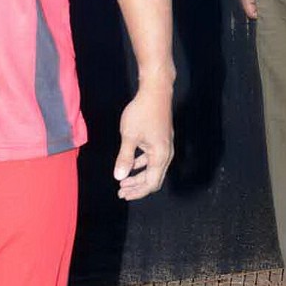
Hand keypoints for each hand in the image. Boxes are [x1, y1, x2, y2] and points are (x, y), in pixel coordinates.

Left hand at [114, 78, 173, 199]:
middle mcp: (166, 154)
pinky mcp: (161, 140)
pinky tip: (131, 165)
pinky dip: (142, 165)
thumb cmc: (142, 112)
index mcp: (160, 156)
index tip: (122, 194)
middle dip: (137, 187)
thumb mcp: (129, 136)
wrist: (156, 91)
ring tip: (124, 182)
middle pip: (154, 179)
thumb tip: (119, 177)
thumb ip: (125, 158)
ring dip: (139, 177)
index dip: (137, 192)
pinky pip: (152, 159)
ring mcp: (165, 147)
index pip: (150, 183)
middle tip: (121, 192)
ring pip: (153, 169)